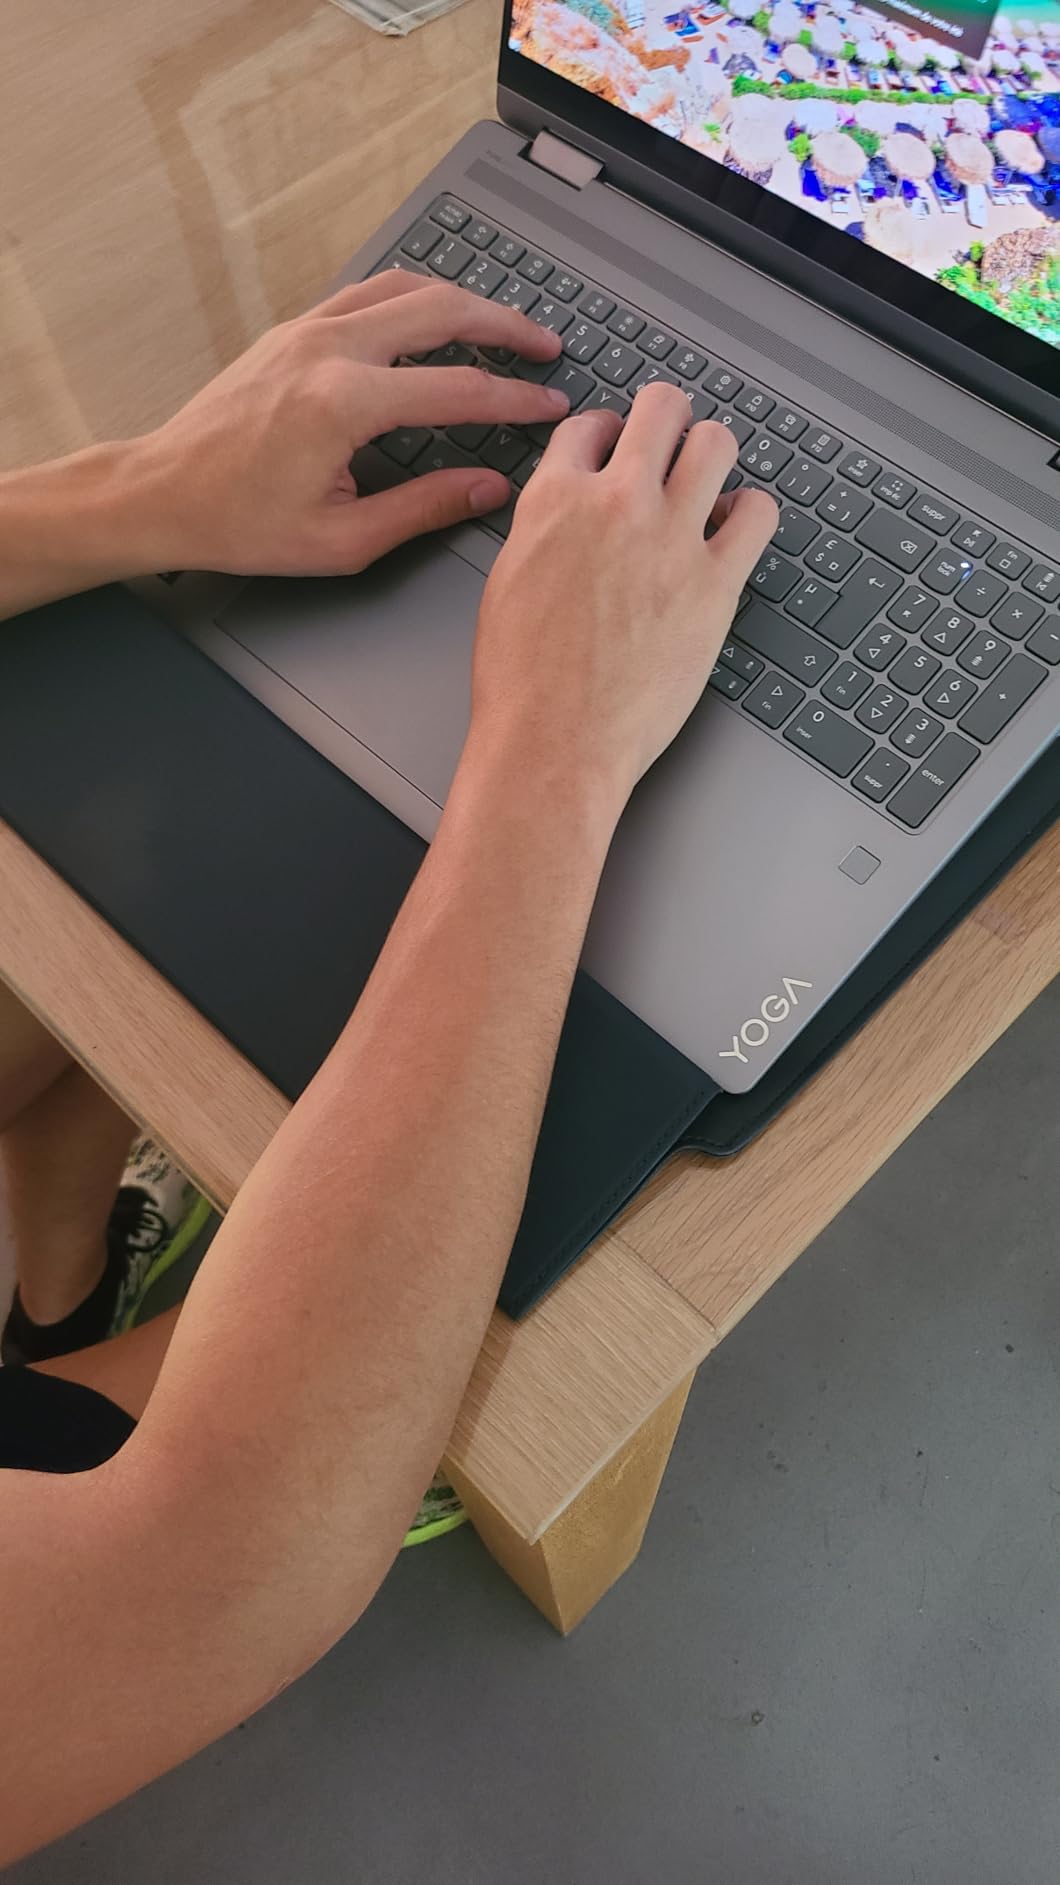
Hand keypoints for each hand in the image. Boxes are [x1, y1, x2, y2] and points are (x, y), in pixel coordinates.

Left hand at [135, 272, 569, 575]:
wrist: (162, 493)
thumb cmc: (239, 524)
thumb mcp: (343, 541)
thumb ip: (424, 508)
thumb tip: (487, 489)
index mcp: (343, 404)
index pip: (458, 388)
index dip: (516, 398)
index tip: (551, 404)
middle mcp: (327, 351)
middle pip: (441, 310)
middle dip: (505, 325)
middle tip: (546, 346)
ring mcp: (306, 331)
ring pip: (405, 287)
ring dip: (462, 301)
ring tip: (502, 326)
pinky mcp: (292, 331)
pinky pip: (368, 294)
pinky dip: (414, 298)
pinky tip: (435, 317)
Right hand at [468, 384, 777, 816]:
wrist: (554, 742)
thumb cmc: (523, 683)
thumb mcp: (509, 582)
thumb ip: (545, 531)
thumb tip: (568, 516)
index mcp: (555, 500)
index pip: (589, 426)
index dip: (605, 432)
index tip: (613, 446)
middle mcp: (616, 504)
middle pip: (661, 411)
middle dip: (667, 419)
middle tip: (671, 438)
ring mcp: (672, 540)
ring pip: (716, 444)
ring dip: (712, 454)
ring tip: (707, 479)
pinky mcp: (716, 584)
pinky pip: (758, 514)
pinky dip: (750, 512)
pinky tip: (734, 528)